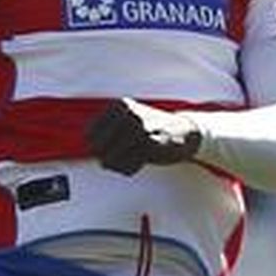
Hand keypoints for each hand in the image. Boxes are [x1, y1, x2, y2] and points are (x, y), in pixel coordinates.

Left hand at [85, 98, 202, 175]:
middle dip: (106, 158)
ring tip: (132, 162)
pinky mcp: (151, 145)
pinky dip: (130, 169)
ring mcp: (140, 128)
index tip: (109, 151)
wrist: (185, 132)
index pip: (89, 134)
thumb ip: (106, 134)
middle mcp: (127, 114)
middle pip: (98, 148)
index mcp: (119, 106)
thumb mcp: (127, 123)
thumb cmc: (152, 131)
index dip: (97, 148)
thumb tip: (92, 151)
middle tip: (120, 160)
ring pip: (111, 158)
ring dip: (119, 166)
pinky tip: (141, 163)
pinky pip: (129, 165)